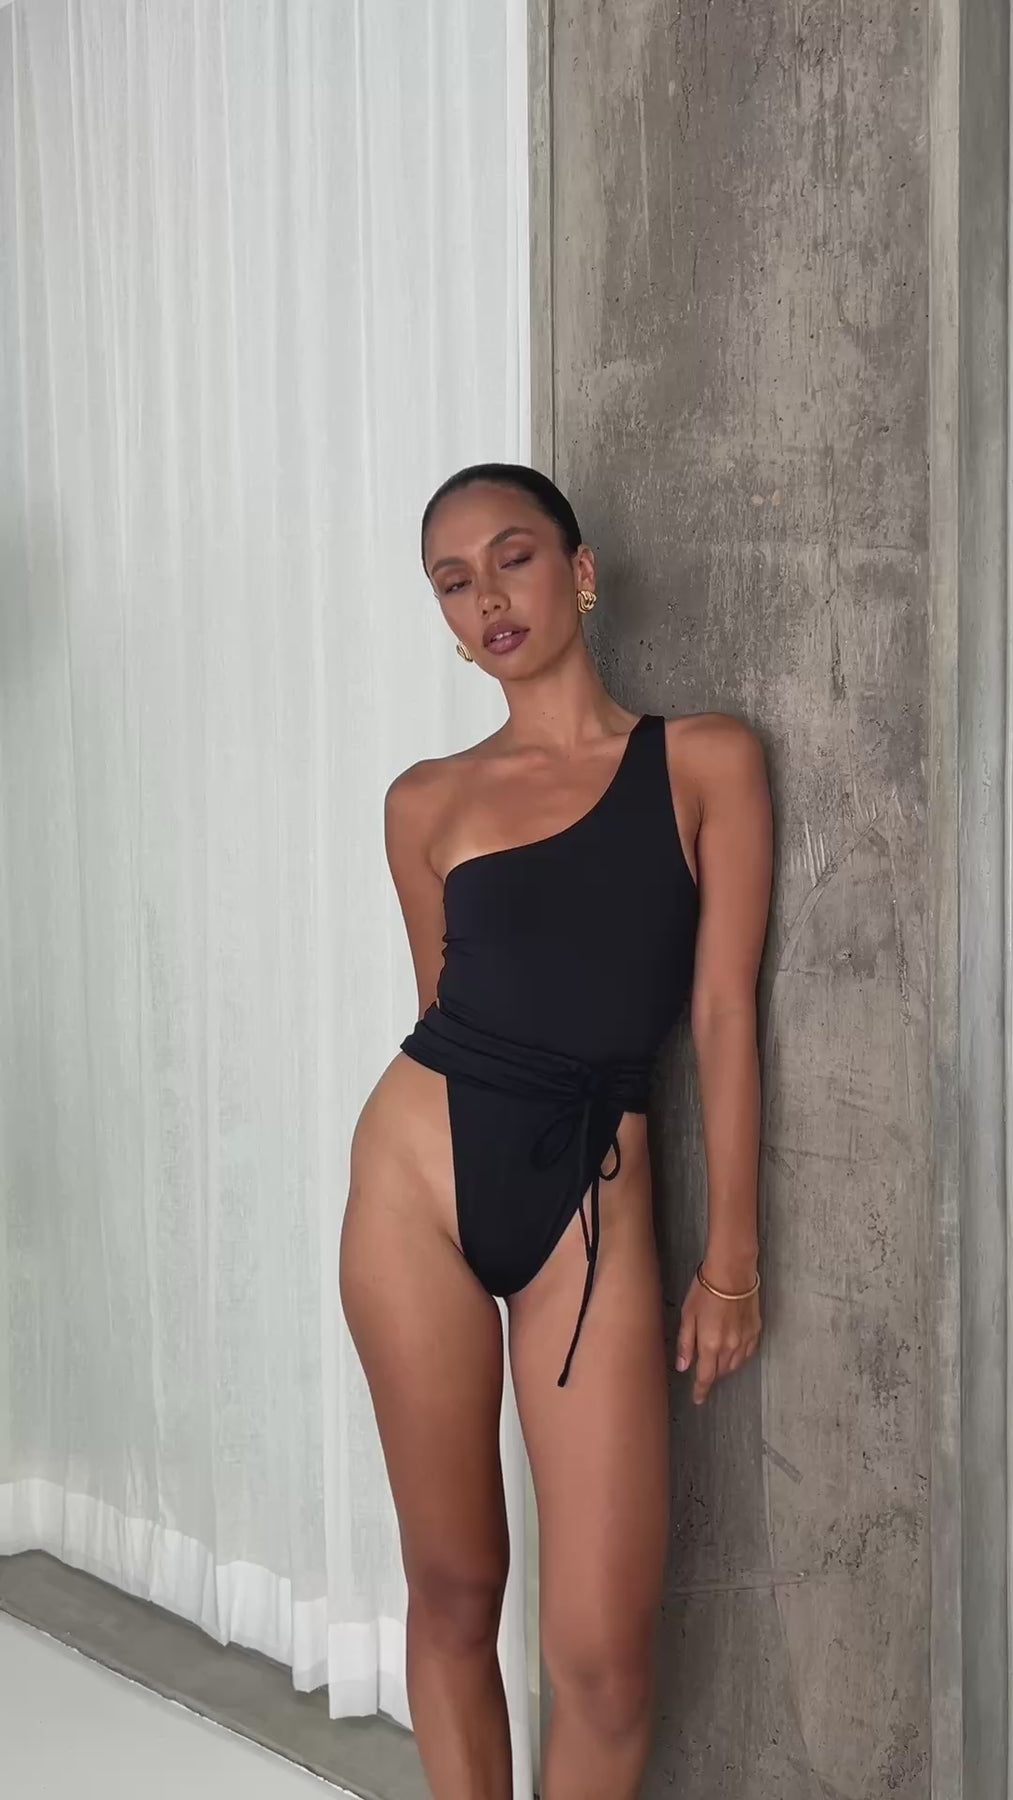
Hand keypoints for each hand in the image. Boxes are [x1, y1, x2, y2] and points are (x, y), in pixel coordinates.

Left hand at [675, 1267, 761, 1404]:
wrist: (732, 1272)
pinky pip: (747, 1352)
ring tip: (717, 1359)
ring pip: (735, 1364)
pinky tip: (733, 1350)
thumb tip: (683, 1366)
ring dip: (725, 1366)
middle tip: (703, 1370)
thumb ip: (686, 1343)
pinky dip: (739, 1356)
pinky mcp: (756, 1330)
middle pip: (721, 1372)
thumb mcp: (687, 1315)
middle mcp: (730, 1347)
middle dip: (712, 1374)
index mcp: (710, 1345)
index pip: (706, 1377)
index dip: (701, 1390)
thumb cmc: (706, 1290)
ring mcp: (745, 1340)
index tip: (698, 1399)